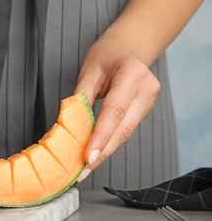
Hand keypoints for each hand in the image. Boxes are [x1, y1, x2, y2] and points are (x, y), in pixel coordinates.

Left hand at [74, 36, 160, 181]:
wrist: (126, 48)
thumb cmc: (106, 55)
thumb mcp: (88, 70)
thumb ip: (81, 98)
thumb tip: (72, 128)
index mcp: (132, 74)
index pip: (114, 112)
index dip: (101, 137)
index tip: (88, 158)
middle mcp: (146, 89)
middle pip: (123, 128)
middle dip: (102, 152)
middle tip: (82, 171)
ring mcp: (149, 100)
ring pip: (125, 132)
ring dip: (105, 150)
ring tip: (86, 166)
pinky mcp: (144, 109)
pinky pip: (125, 129)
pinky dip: (109, 141)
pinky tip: (96, 152)